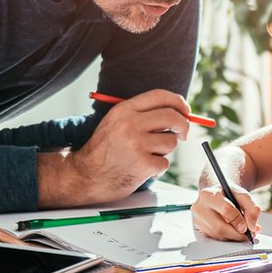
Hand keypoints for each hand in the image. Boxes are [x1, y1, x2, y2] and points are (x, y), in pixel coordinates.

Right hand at [42, 90, 191, 205]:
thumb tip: (177, 112)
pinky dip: (157, 167)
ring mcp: (136, 145)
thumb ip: (141, 114)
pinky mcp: (143, 165)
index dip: (178, 102)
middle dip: (183, 125)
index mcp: (124, 110)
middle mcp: (130, 124)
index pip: (160, 96)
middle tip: (183, 133)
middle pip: (172, 117)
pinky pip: (164, 162)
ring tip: (147, 154)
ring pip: (171, 142)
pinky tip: (141, 168)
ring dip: (165, 150)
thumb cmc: (103, 150)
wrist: (85, 176)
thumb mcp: (115, 122)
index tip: (186, 111)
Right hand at [192, 183, 261, 241]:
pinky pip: (215, 238)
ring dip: (233, 237)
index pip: (225, 209)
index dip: (238, 220)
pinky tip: (232, 231)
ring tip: (242, 232)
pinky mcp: (199, 229)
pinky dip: (227, 237)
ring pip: (218, 235)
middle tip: (247, 234)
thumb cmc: (228, 194)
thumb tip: (253, 226)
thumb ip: (251, 208)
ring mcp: (197, 219)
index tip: (247, 227)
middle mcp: (199, 207)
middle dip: (236, 234)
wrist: (216, 194)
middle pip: (219, 227)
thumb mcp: (242, 194)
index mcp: (208, 194)